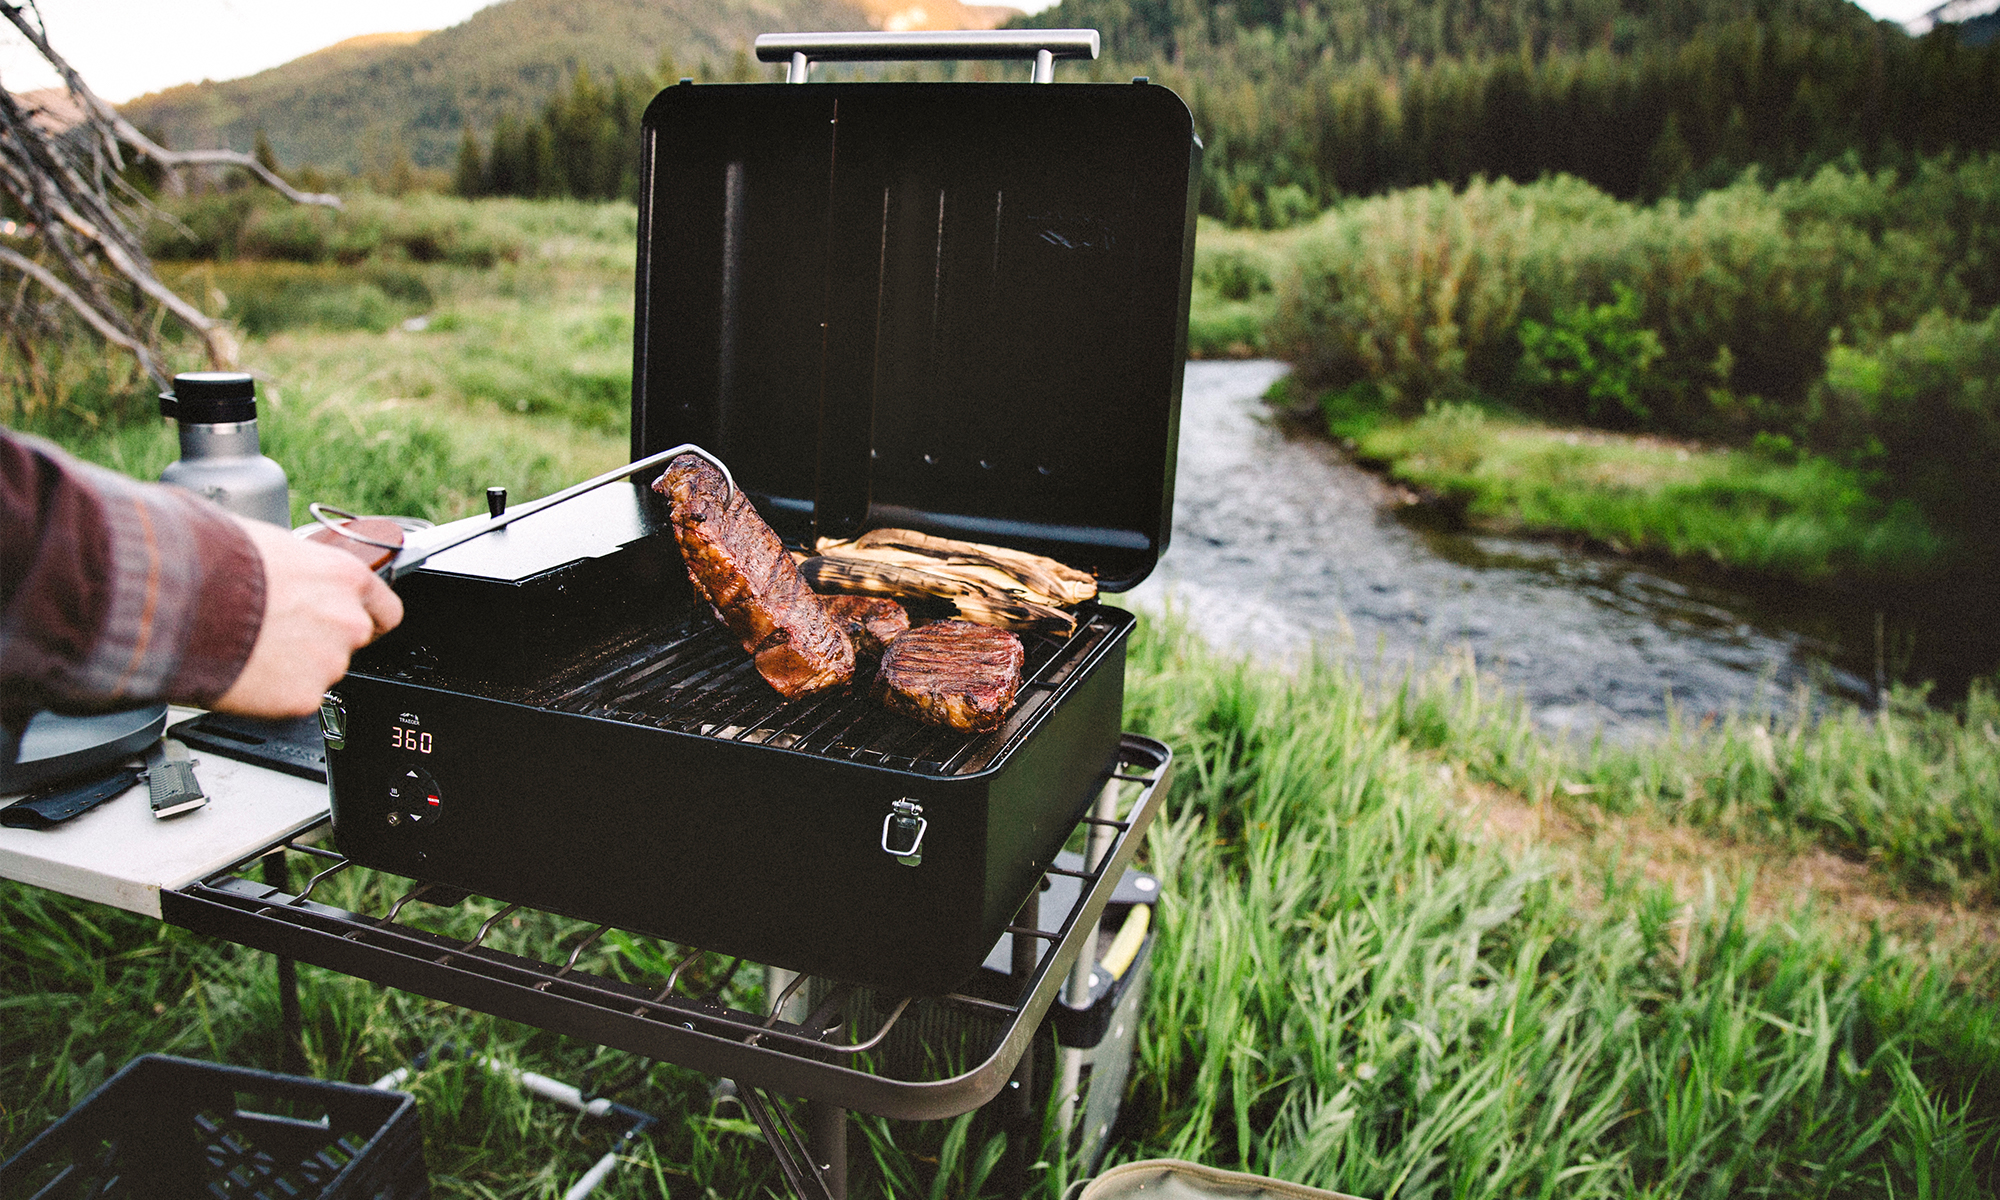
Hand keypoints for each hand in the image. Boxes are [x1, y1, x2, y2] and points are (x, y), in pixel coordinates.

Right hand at [213, 517, 403, 717]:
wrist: (178, 601)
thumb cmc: (215, 563)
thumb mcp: (269, 544)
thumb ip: (299, 567)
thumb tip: (287, 568)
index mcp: (346, 577)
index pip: (386, 610)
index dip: (365, 618)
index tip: (351, 623)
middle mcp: (348, 621)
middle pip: (350, 642)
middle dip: (320, 641)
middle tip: (279, 635)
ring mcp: (329, 662)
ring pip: (320, 672)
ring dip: (294, 667)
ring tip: (251, 648)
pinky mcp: (303, 697)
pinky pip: (293, 698)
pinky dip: (271, 693)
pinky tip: (245, 670)